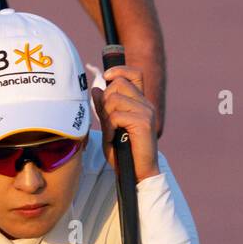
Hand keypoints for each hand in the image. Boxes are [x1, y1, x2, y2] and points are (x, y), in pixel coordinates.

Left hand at [91, 65, 159, 182]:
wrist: (136, 173)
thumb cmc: (123, 152)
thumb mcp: (109, 126)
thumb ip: (104, 108)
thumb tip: (96, 89)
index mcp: (140, 102)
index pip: (134, 74)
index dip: (119, 70)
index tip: (106, 77)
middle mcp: (145, 104)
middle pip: (118, 84)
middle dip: (105, 100)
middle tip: (107, 120)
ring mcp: (146, 112)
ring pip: (114, 99)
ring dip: (106, 116)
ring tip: (111, 132)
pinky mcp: (144, 122)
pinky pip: (116, 115)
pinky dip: (109, 128)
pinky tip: (113, 139)